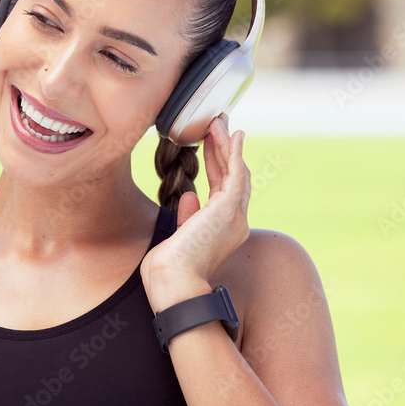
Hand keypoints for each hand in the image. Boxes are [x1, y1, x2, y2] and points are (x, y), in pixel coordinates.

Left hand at [141, 115, 250, 308]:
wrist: (172, 283)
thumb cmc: (169, 269)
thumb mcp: (179, 237)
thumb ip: (188, 217)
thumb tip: (189, 196)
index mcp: (223, 230)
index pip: (222, 189)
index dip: (217, 164)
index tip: (210, 144)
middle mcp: (234, 222)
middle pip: (233, 176)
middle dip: (224, 149)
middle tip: (218, 125)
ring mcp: (234, 216)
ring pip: (235, 171)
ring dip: (227, 145)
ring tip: (219, 122)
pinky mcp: (228, 209)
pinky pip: (235, 173)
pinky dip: (234, 152)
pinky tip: (231, 135)